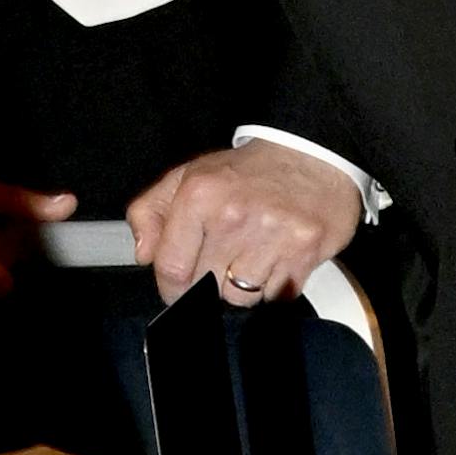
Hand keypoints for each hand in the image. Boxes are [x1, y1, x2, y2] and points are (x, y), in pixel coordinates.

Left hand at [125, 139, 367, 307]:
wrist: (312, 156)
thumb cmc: (247, 173)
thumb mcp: (188, 178)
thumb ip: (150, 212)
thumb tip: (143, 254)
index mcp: (199, 196)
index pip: (171, 268)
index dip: (170, 288)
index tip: (177, 289)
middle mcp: (234, 216)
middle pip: (205, 288)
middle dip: (208, 284)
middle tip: (221, 263)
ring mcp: (272, 236)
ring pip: (241, 297)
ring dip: (243, 287)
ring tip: (251, 257)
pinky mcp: (304, 252)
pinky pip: (276, 295)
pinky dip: (273, 285)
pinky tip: (276, 258)